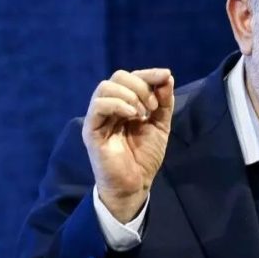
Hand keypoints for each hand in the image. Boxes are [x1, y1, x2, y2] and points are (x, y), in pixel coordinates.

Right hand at [82, 68, 174, 222]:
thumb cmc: (145, 156)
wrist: (136, 184)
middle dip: (141, 85)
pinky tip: (132, 115)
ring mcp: (99, 118)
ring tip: (143, 113)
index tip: (166, 77)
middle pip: (118, 77)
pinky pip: (98, 105)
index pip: (132, 77)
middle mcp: (110, 107)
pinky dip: (118, 104)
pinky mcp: (91, 130)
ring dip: (130, 95)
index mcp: (125, 104)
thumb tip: (166, 76)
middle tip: (153, 106)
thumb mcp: (160, 124)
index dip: (149, 73)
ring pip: (105, 87)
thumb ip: (164, 101)